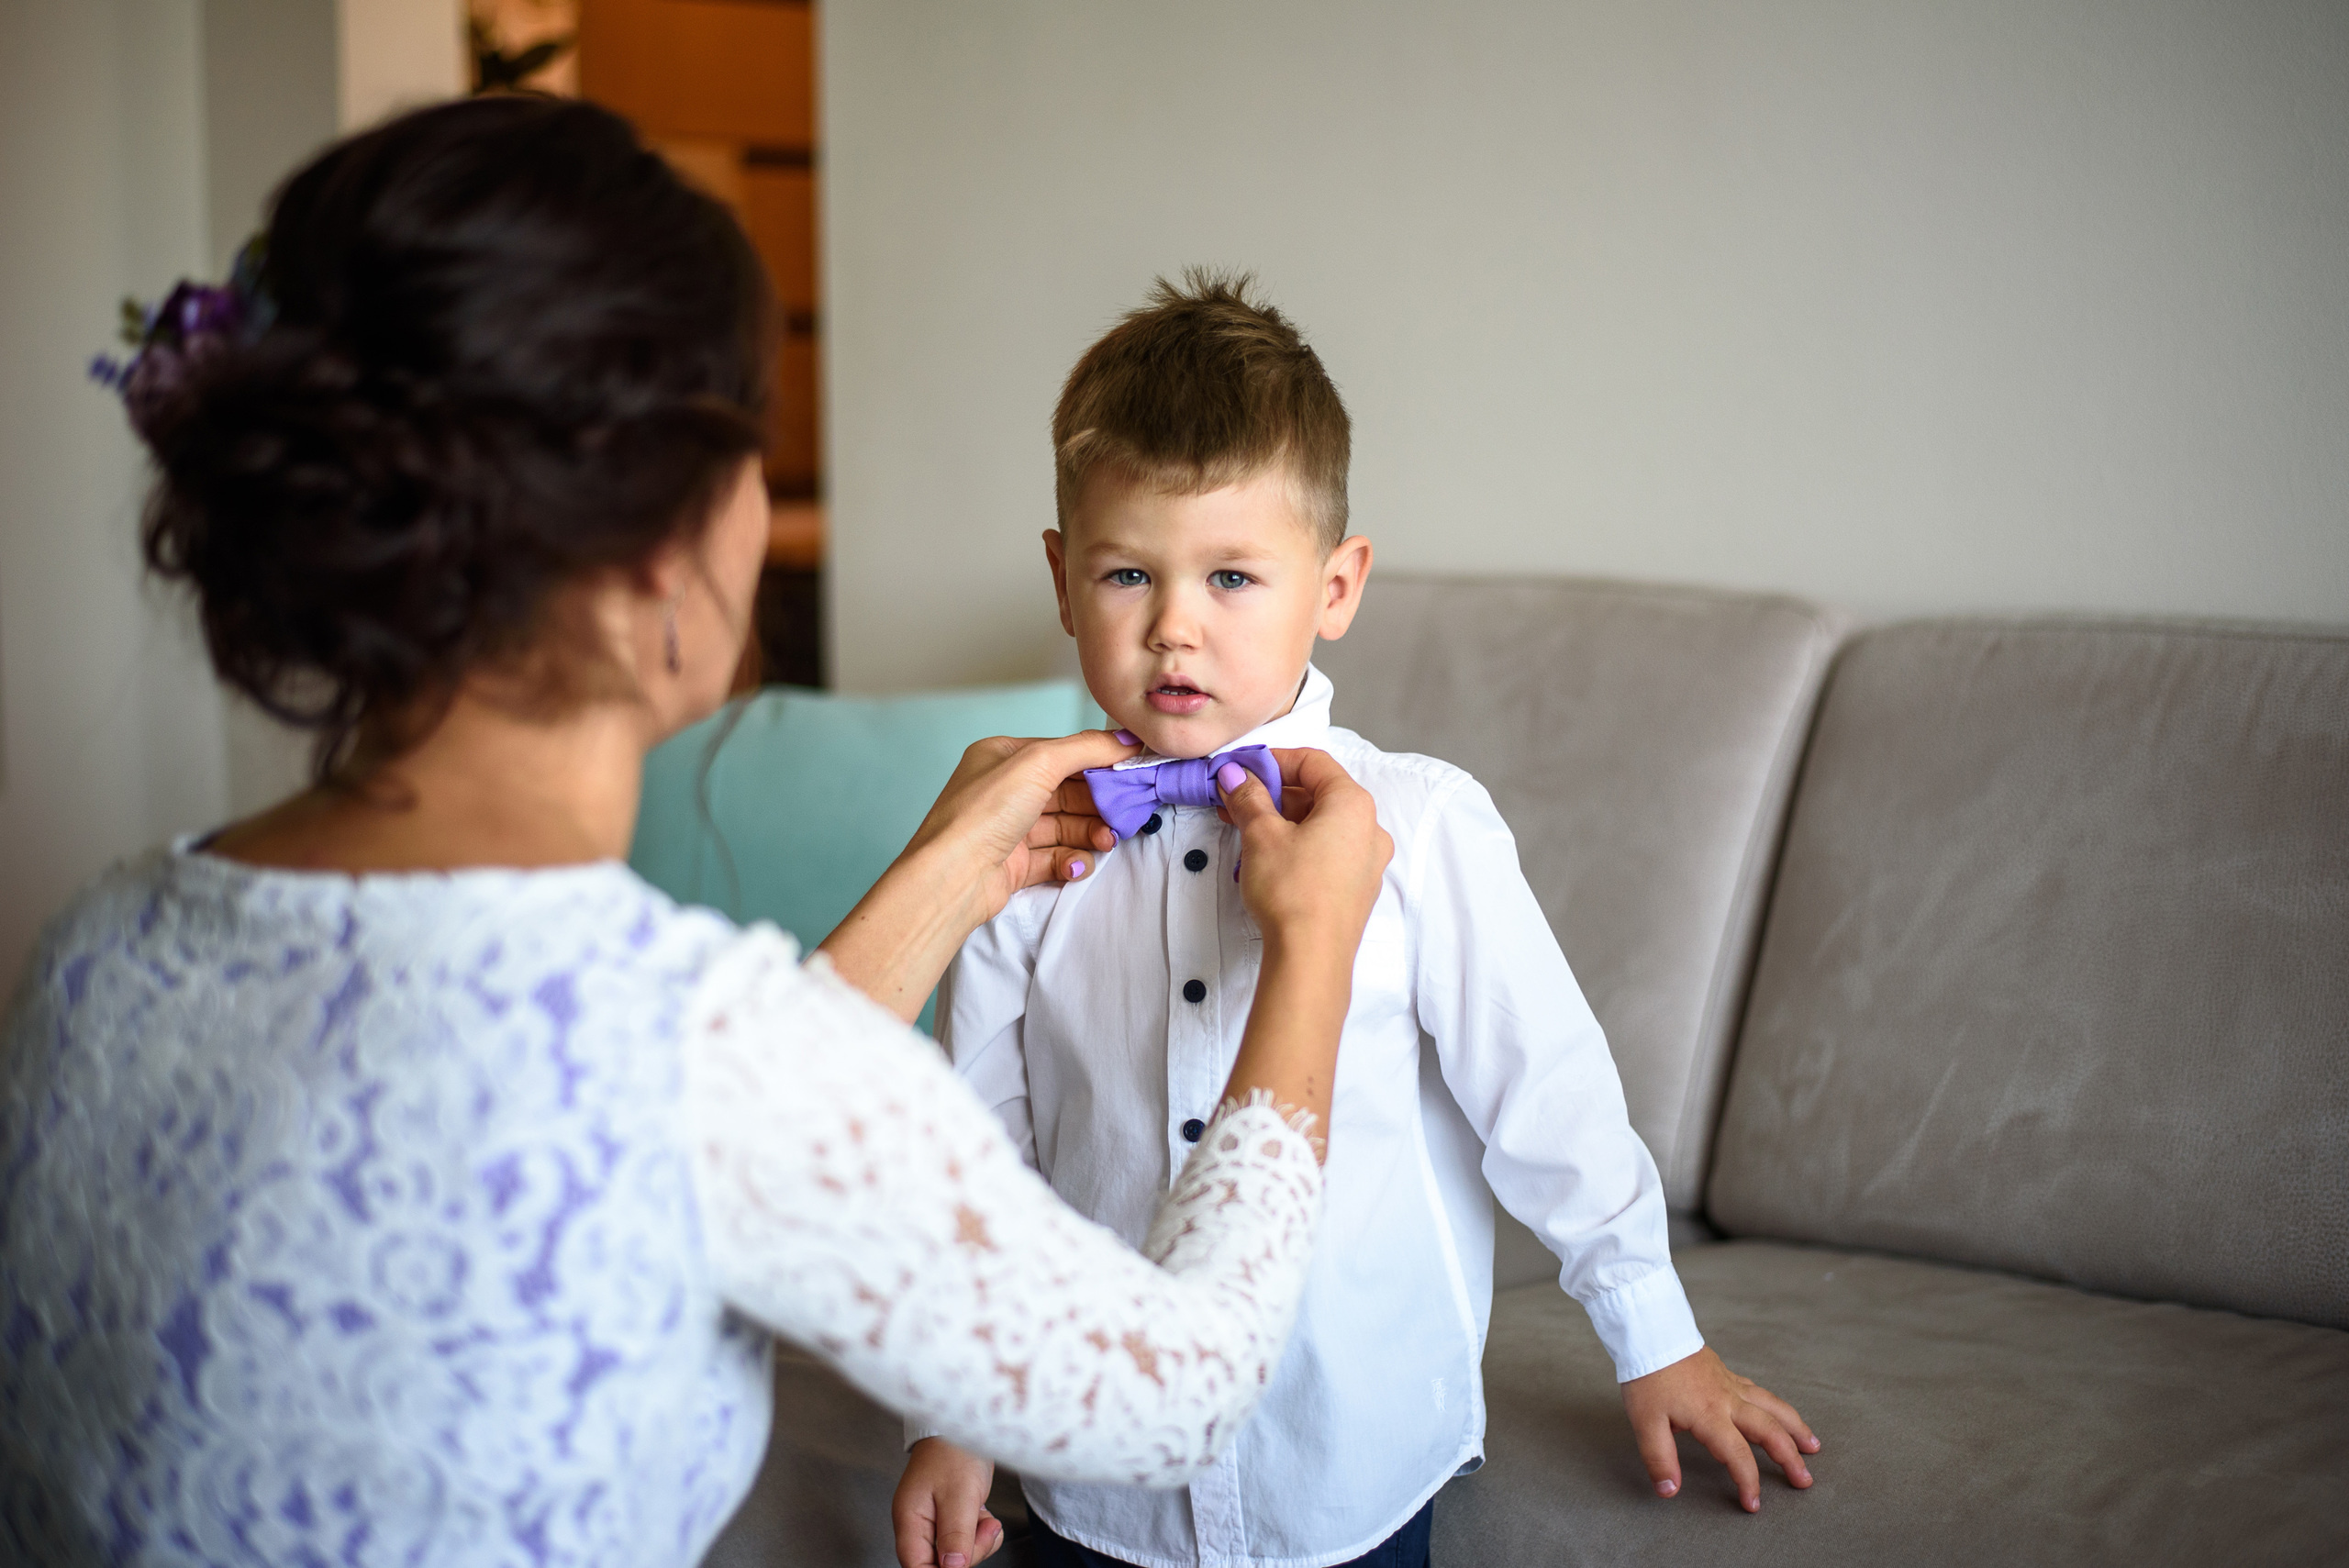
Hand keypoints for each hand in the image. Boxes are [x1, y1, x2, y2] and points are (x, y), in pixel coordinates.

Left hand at [822, 729, 1133, 1019]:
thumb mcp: (1038, 763)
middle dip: (1099, 804)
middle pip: (1068, 792)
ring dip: (1090, 833)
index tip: (1134, 771)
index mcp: (1003, 757)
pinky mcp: (1015, 864)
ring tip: (1105, 842)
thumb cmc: (985, 812)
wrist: (952, 878)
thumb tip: (1126, 739)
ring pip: (1066, 826)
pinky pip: (1055, 857)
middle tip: (1126, 814)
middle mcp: (1005, 791)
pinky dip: (1071, 859)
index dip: (1099, 762)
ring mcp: (1010, 829)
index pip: (1062, 754)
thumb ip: (1086, 748)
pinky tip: (1076, 864)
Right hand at [892, 1437, 1001, 1567]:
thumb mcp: (959, 1496)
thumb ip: (955, 1536)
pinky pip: (967, 1540)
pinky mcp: (952, 1517)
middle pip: (939, 1563)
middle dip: (968, 1555)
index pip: (917, 1566)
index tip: (963, 1564)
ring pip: (957, 1554)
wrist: (969, 1424)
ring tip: (987, 1519)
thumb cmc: (955, 1451)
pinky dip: (981, 1534)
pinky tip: (985, 1515)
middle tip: (986, 1531)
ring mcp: (935, 1521)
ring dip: (978, 1543)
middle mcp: (919, 1524)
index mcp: (910, 1521)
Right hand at [1204, 749, 1391, 1154]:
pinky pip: (1328, 852)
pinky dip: (1299, 845)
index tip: (1241, 770)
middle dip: (1273, 794)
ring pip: (1322, 825)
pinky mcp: (1358, 889)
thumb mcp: (1261, 835)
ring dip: (1282, 820)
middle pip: (1319, 794)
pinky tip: (1268, 856)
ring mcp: (1368, 861)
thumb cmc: (1290, 888)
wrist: (1311, 958)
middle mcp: (1370, 828)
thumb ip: (1248, 797)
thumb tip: (1234, 774)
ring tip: (1243, 828)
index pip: (1314, 762)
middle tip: (1234, 800)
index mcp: (1353, 803)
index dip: (1273, 760)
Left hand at [1623, 1346, 1818, 1511]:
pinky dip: (1775, 1405)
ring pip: (1773, 1406)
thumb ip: (1659, 1458)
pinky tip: (1779, 1412)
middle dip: (1790, 1458)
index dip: (1748, 1482)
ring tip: (1812, 1444)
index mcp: (1710, 1415)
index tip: (1753, 1504)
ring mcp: (1730, 1385)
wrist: (1651, 1332)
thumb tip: (1669, 1491)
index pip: (1738, 1456)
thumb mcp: (1645, 1422)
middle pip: (1770, 1430)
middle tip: (1805, 1480)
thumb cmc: (1648, 1376)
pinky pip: (1759, 1392)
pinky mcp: (1726, 1373)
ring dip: (1795, 1427)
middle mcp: (1728, 1401)